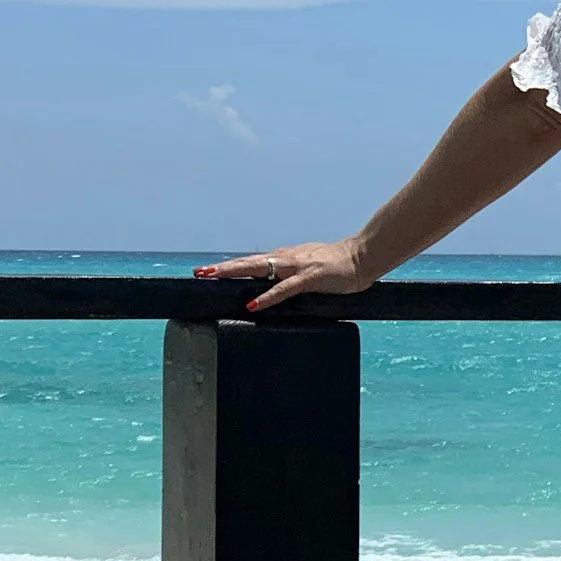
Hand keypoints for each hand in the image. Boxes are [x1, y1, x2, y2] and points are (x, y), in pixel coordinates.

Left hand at [193, 239, 368, 312]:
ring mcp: (296, 267)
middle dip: (222, 268)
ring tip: (214, 278)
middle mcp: (285, 259)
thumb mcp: (306, 268)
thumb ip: (289, 275)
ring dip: (235, 272)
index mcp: (284, 258)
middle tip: (199, 273)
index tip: (207, 272)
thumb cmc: (335, 265)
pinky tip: (253, 303)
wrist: (361, 256)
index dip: (228, 267)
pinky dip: (267, 296)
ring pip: (259, 268)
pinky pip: (284, 288)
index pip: (250, 262)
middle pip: (248, 262)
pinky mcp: (310, 278)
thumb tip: (271, 286)